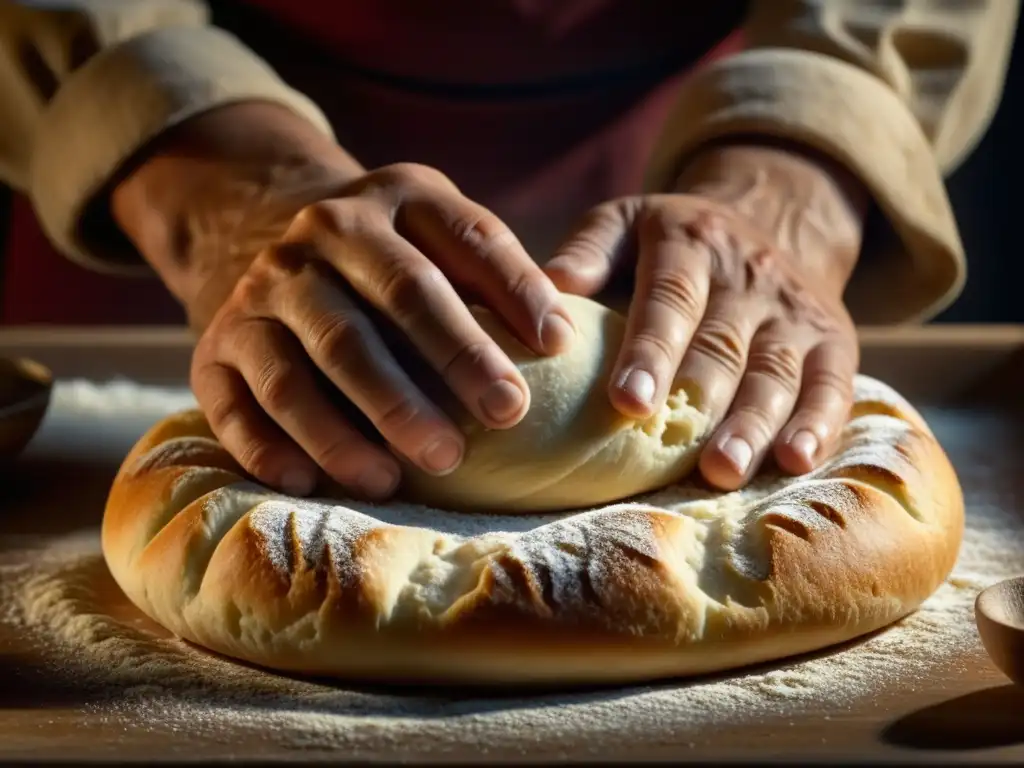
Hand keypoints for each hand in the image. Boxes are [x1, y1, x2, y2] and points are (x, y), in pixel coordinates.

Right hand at [112, 103, 575, 499]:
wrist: (266, 239)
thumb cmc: (390, 261)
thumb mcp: (440, 236)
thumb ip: (495, 274)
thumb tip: (563, 343)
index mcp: (395, 198)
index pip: (466, 236)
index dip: (516, 287)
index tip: (561, 345)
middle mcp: (321, 234)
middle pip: (392, 299)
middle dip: (453, 359)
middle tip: (506, 415)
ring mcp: (260, 291)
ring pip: (309, 365)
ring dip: (360, 425)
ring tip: (413, 472)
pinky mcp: (214, 348)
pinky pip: (236, 406)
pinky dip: (270, 449)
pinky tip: (310, 485)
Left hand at [545, 141, 869, 489]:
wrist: (770, 219)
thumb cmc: (671, 243)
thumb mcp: (626, 222)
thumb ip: (589, 250)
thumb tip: (549, 286)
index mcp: (690, 245)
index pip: (670, 299)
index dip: (651, 350)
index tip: (627, 401)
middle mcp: (748, 276)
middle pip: (724, 345)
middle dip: (701, 402)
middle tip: (675, 451)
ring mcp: (794, 311)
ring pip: (776, 373)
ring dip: (753, 424)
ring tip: (724, 470)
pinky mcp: (834, 341)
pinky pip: (833, 385)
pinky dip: (819, 424)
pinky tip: (796, 462)